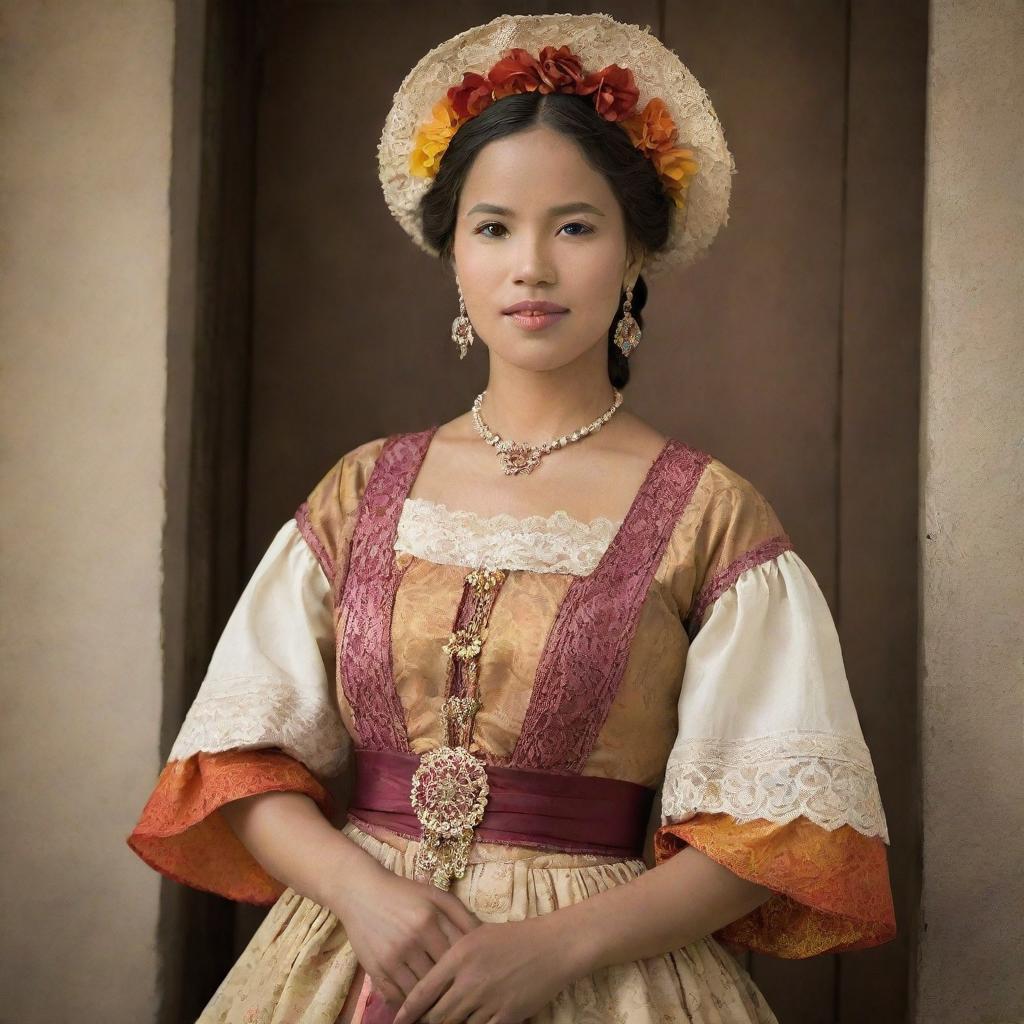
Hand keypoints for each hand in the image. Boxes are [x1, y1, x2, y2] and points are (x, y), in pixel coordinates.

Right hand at [328, 862, 482, 1007]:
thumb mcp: (436, 895)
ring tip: (446, 1007)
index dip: (470, 968)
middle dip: (455, 988)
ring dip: (434, 1001)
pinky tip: (421, 1005)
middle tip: (467, 999)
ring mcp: (393, 957)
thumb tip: (486, 938)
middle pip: (442, 976)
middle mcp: (412, 940)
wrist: (361, 892)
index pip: (459, 954)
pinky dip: (411, 1005)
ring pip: (421, 992)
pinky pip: (398, 998)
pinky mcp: (376, 970)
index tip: (480, 978)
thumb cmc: (404, 894)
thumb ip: (462, 914)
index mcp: (431, 919)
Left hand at [392, 917, 578, 1023]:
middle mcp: (469, 981)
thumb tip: (431, 977)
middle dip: (427, 1023)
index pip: (423, 991)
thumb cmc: (513, 936)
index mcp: (459, 956)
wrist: (551, 947)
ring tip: (446, 1022)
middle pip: (436, 1016)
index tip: (397, 1022)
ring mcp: (487, 1001)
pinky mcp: (506, 1016)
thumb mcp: (477, 935)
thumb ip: (453, 955)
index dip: (406, 1012)